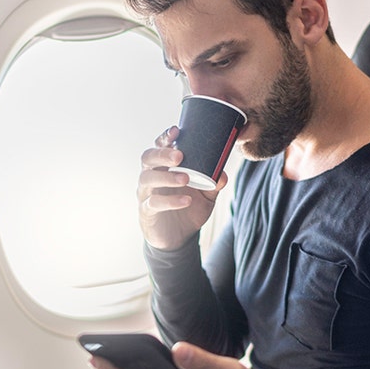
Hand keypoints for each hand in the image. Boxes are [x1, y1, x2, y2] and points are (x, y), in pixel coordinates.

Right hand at [137, 126, 227, 249]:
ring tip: (186, 178)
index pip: (159, 146)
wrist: (178, 238)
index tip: (176, 131)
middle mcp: (151, 176)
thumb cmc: (189, 208)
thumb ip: (214, 183)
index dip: (164, 137)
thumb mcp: (206, 195)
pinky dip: (170, 201)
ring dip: (166, 176)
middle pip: (148, 158)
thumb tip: (223, 174)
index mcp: (163, 166)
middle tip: (180, 155)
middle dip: (162, 154)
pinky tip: (186, 201)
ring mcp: (146, 194)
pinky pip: (154, 203)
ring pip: (147, 179)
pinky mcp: (146, 212)